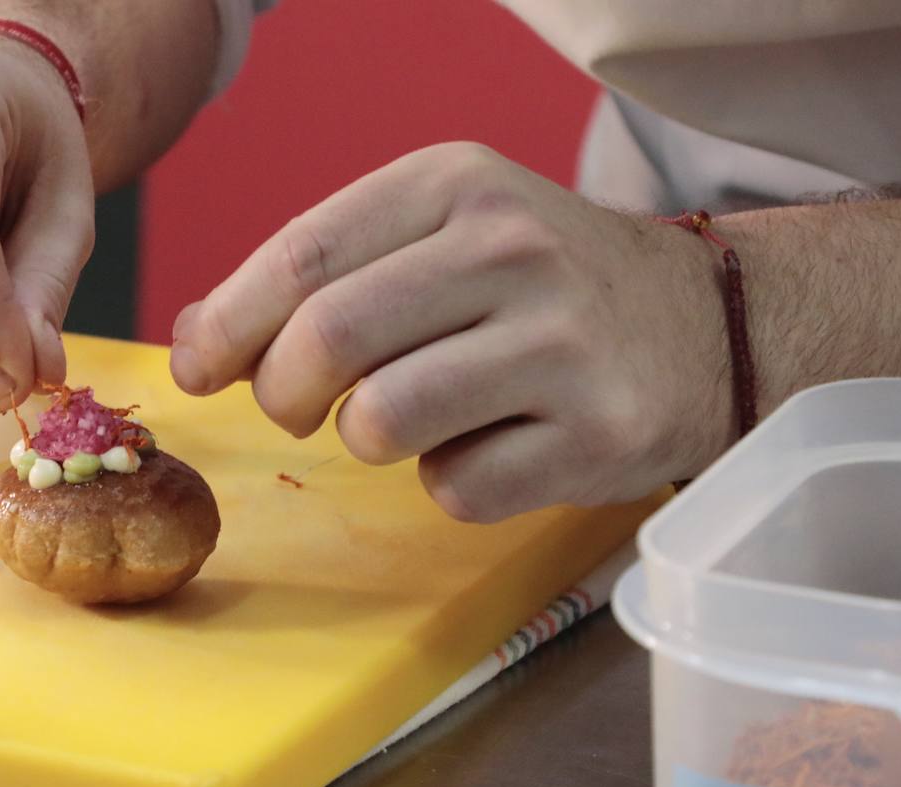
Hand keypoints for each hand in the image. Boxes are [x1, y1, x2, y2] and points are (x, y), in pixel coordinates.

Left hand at [170, 143, 730, 521]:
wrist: (704, 326)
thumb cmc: (540, 288)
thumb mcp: (440, 236)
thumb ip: (324, 275)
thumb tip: (196, 339)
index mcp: (456, 184)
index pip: (303, 255)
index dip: (229, 325)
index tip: (197, 370)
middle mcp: (513, 250)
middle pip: (330, 338)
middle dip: (280, 393)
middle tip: (293, 408)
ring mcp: (563, 345)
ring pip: (383, 421)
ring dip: (366, 439)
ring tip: (401, 422)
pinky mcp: (598, 435)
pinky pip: (457, 487)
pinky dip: (449, 482)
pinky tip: (490, 446)